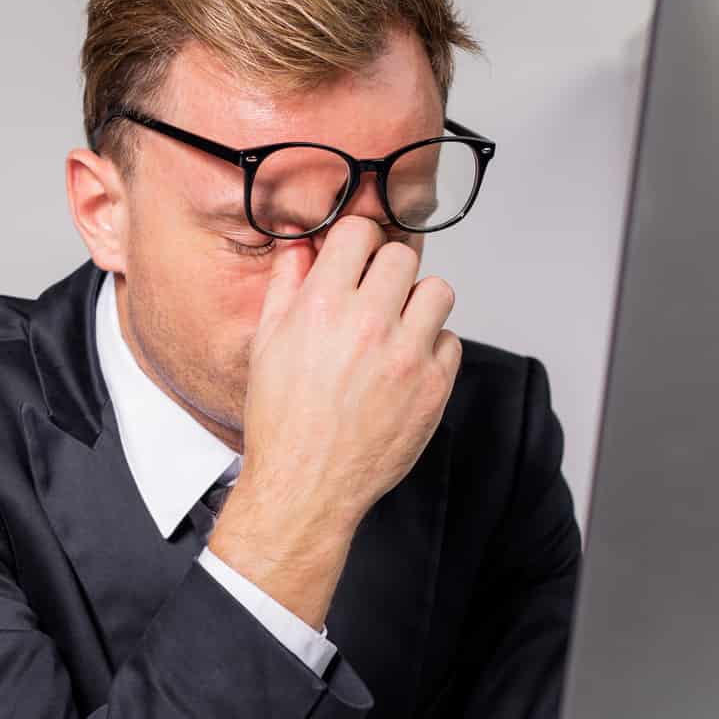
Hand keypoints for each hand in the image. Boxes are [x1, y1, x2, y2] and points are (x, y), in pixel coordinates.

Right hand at [210, 216, 460, 626]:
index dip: (358, 243)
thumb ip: (286, 286)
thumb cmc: (282, 421)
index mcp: (323, 305)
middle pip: (403, 257)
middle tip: (376, 297)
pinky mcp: (433, 387)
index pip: (360, 231)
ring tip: (398, 329)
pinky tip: (405, 368)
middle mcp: (369, 324)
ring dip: (419, 304)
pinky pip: (451, 341)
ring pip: (437, 292)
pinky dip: (432, 350)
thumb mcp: (267, 344)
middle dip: (388, 272)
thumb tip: (301, 246)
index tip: (357, 258)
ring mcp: (407, 355)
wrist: (305, 486)